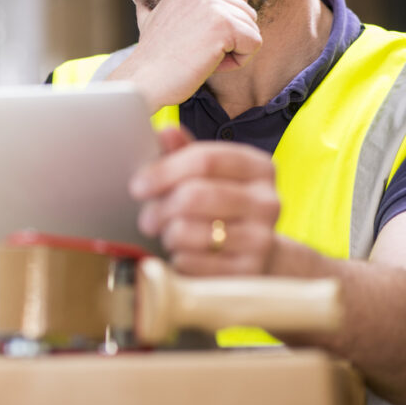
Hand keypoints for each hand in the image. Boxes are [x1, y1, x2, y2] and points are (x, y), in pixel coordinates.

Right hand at [109, 0, 261, 112]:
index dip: (221, 22)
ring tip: (200, 56)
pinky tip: (209, 63)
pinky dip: (238, 61)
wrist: (144, 80)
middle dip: (230, 36)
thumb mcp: (150, 18)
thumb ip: (159, 4)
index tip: (192, 36)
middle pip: (246, 10)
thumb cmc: (150, 57)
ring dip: (232, 49)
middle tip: (196, 49)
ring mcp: (212, 4)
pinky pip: (254, 43)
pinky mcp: (224, 25)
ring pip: (252, 28)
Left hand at [131, 126, 280, 274]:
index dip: (163, 171)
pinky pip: (191, 262)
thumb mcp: (208, 176)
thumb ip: (183, 152)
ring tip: (170, 235)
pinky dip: (177, 258)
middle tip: (147, 219)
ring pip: (187, 231)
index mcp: (258, 167)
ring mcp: (262, 239)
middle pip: (194, 196)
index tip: (137, 186)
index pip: (204, 159)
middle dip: (159, 208)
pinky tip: (184, 254)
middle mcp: (267, 201)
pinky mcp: (248, 272)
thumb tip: (165, 132)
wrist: (261, 257)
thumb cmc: (223, 208)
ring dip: (167, 234)